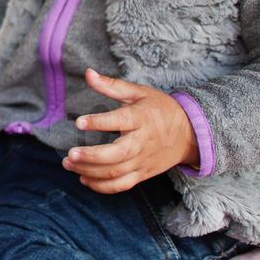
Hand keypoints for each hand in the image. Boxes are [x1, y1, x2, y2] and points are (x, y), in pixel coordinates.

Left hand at [65, 69, 199, 191]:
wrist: (190, 134)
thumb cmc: (160, 109)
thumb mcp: (139, 92)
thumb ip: (112, 86)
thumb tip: (88, 73)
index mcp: (141, 118)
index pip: (120, 121)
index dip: (99, 122)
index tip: (78, 122)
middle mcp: (142, 142)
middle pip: (118, 154)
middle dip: (92, 156)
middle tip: (70, 154)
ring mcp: (143, 160)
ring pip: (117, 172)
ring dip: (90, 171)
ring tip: (68, 164)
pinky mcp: (143, 173)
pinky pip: (122, 185)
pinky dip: (103, 186)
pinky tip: (84, 179)